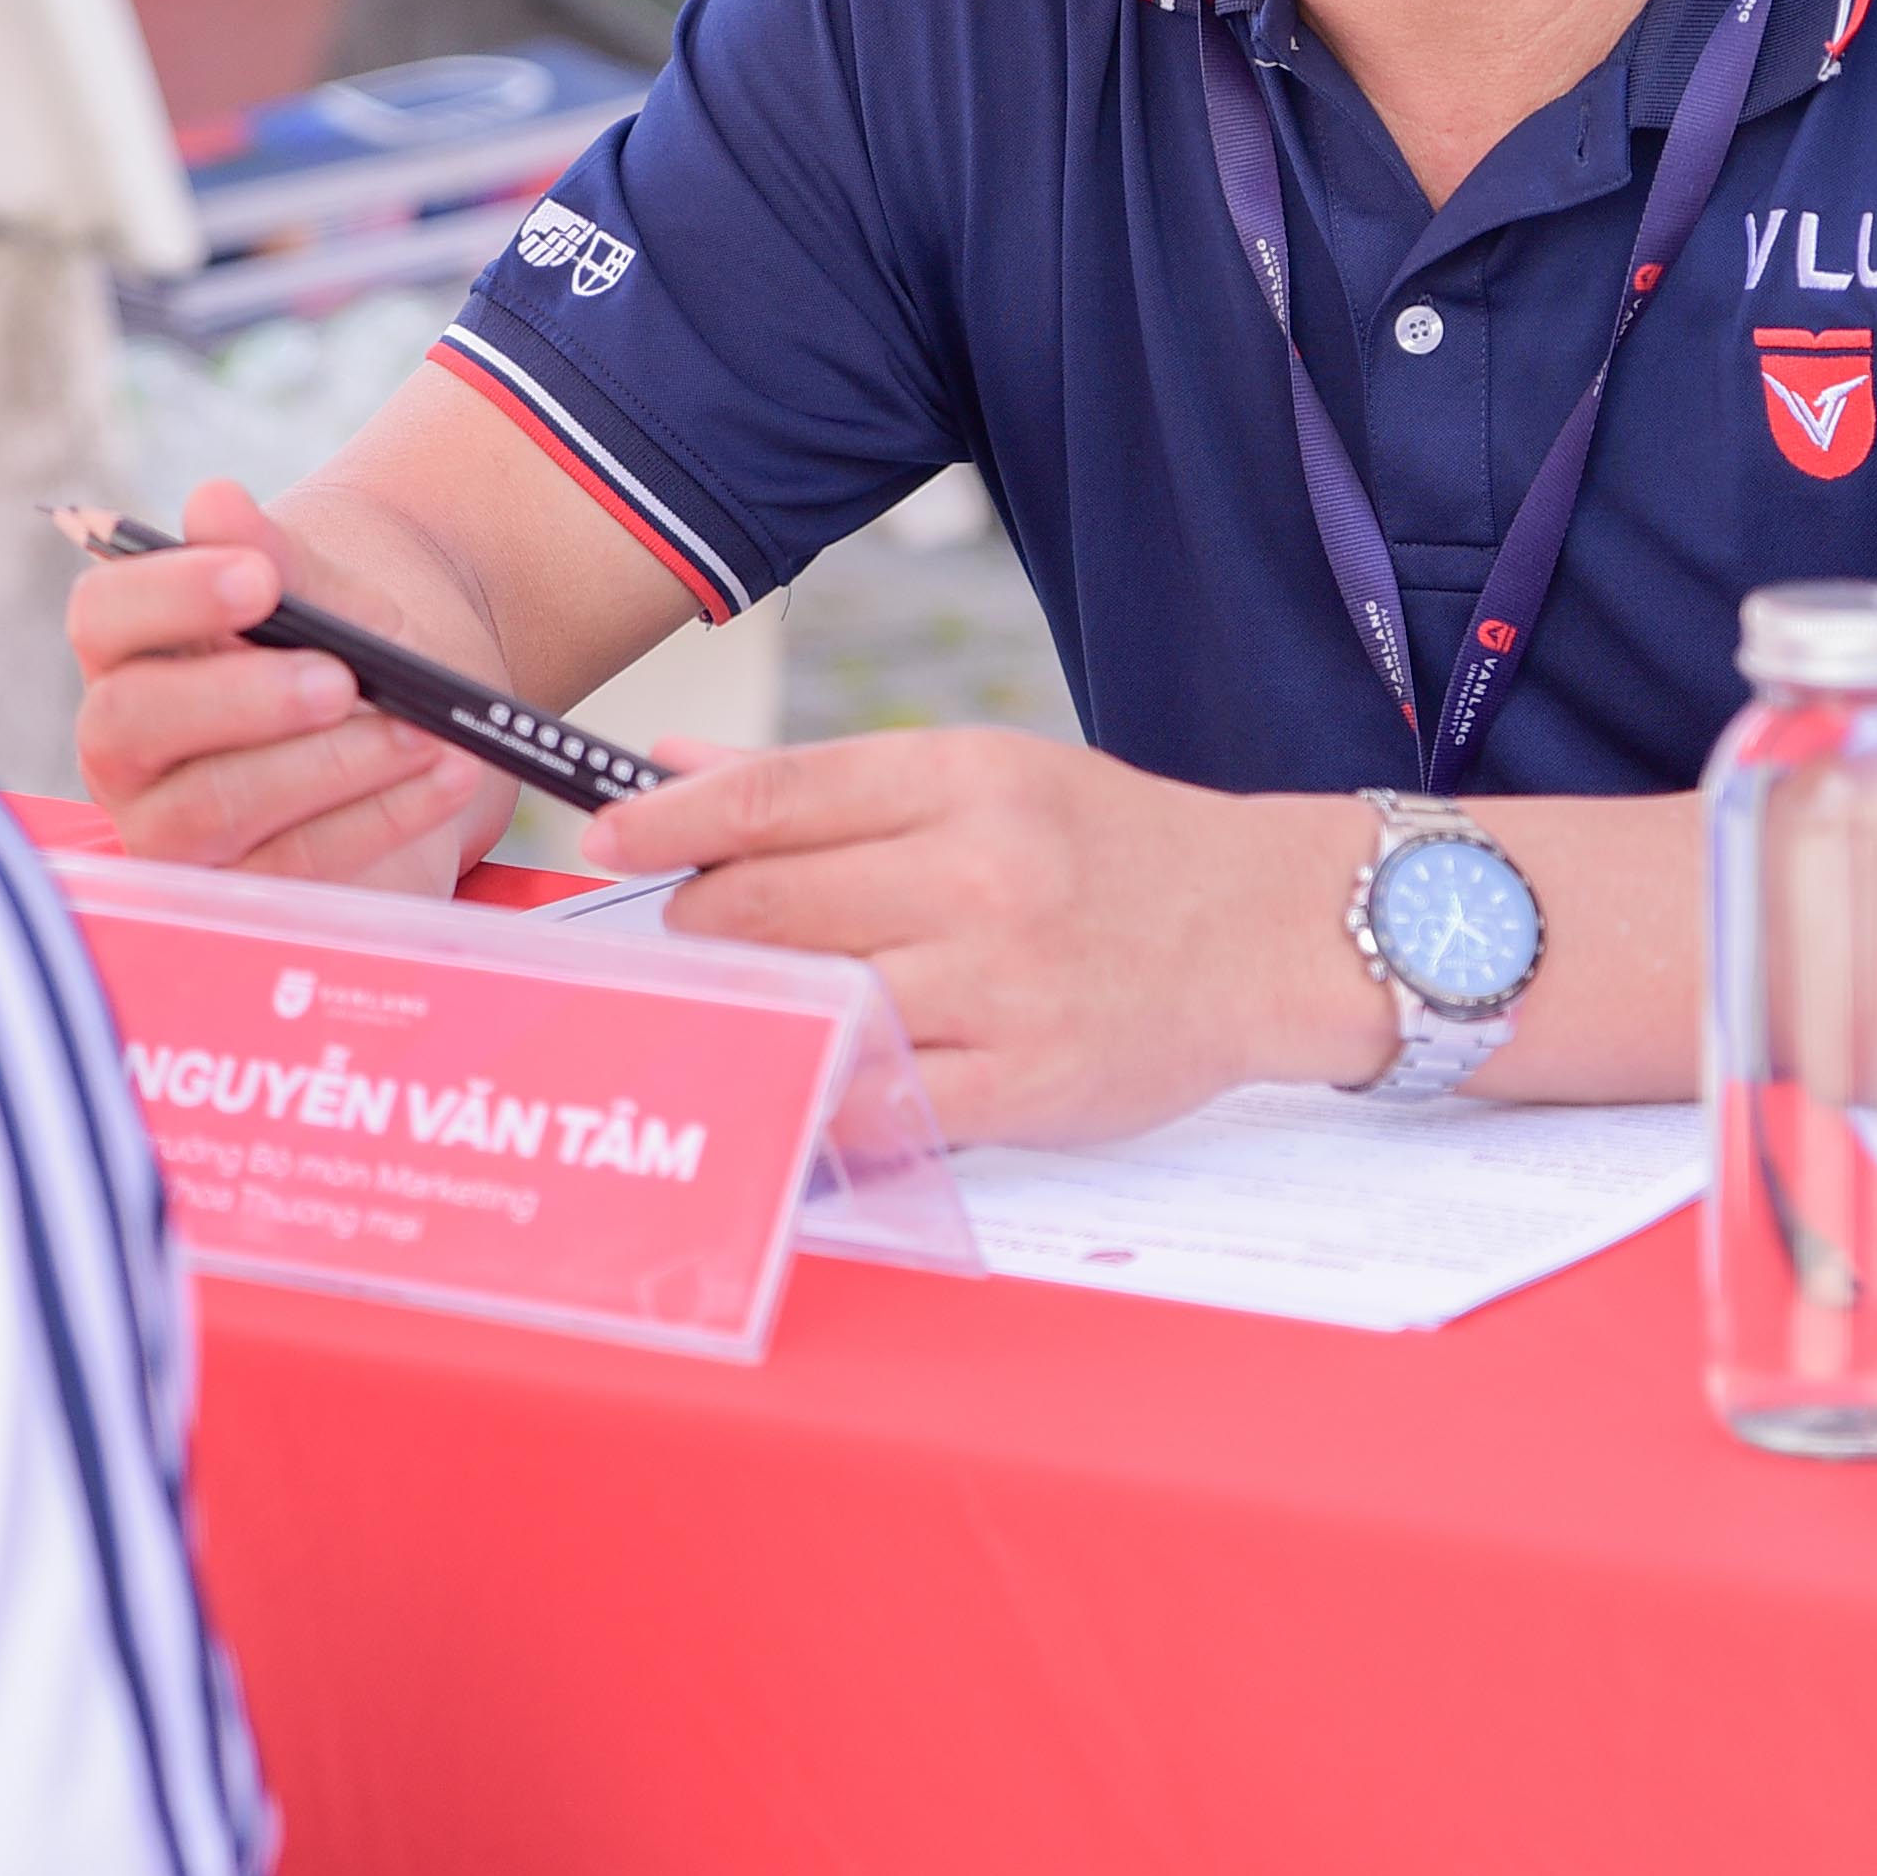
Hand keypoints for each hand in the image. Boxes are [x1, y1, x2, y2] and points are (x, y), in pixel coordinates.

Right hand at [65, 481, 509, 892]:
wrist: (414, 718)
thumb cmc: (347, 643)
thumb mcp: (329, 592)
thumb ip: (273, 552)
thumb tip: (213, 503)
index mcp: (129, 646)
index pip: (101, 615)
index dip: (170, 596)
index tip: (260, 578)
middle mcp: (125, 743)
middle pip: (133, 722)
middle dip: (245, 699)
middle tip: (343, 678)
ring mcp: (168, 828)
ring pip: (215, 807)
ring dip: (330, 766)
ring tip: (424, 731)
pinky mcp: (237, 892)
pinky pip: (292, 869)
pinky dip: (379, 818)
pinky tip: (444, 776)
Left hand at [582, 728, 1376, 1146]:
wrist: (1272, 931)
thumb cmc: (1115, 850)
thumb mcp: (990, 776)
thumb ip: (829, 783)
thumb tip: (673, 768)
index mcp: (965, 779)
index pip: (776, 796)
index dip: (668, 822)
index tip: (604, 837)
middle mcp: (978, 874)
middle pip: (771, 904)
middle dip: (709, 924)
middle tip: (702, 934)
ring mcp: (1001, 985)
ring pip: (812, 1003)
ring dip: (758, 1010)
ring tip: (756, 1003)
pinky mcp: (1024, 1084)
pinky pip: (878, 1107)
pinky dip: (824, 1100)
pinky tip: (807, 1085)